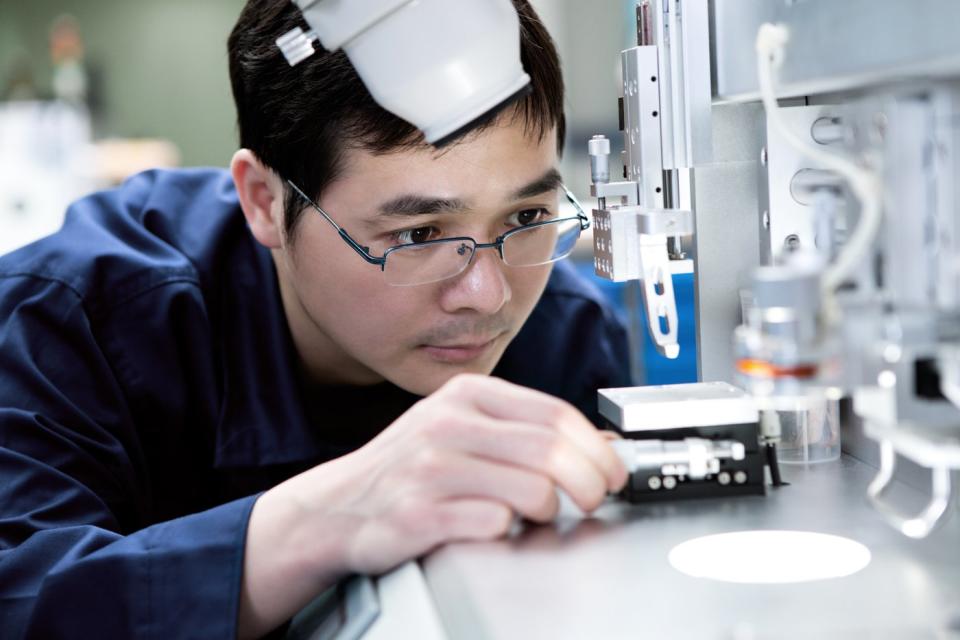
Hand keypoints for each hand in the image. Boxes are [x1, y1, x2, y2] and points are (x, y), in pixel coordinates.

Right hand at [238, 374, 626, 636]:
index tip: (614, 471)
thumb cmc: (409, 468)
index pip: (555, 413)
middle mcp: (448, 423)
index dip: (597, 447)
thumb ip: (525, 430)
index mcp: (466, 394)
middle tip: (593, 500)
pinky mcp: (420, 513)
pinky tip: (493, 527)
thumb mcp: (464, 430)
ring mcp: (431, 468)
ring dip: (547, 512)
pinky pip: (494, 523)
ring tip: (533, 516)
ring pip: (532, 490)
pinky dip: (507, 531)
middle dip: (589, 483)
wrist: (336, 507)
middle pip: (552, 450)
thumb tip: (601, 443)